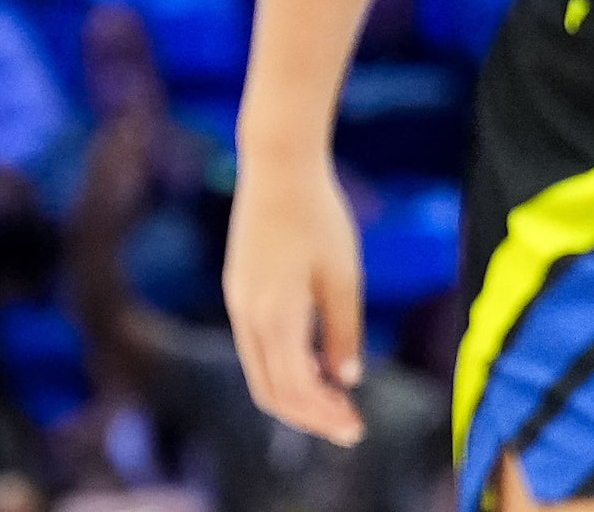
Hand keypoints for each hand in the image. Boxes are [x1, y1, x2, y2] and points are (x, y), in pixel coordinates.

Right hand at [222, 152, 365, 444]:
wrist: (278, 166)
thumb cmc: (319, 216)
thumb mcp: (343, 275)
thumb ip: (344, 331)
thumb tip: (347, 378)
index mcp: (276, 315)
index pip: (296, 389)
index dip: (325, 416)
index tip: (355, 428)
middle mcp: (248, 316)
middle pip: (271, 392)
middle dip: (309, 416)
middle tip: (348, 426)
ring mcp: (238, 303)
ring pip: (260, 373)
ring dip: (295, 395)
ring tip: (334, 399)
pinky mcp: (238, 290)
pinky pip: (255, 348)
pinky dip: (282, 368)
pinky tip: (313, 362)